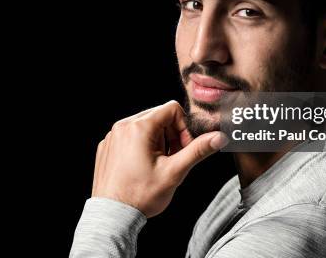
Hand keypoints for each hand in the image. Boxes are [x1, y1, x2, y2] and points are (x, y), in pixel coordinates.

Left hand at [91, 100, 228, 217]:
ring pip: (144, 126)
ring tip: (157, 164)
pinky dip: (140, 146)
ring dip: (157, 141)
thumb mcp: (175, 172)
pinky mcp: (107, 146)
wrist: (113, 216)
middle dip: (171, 135)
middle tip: (171, 159)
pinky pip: (130, 136)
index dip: (184, 128)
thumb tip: (219, 137)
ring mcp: (112, 136)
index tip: (183, 149)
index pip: (172, 109)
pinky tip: (142, 167)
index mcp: (139, 127)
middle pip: (158, 116)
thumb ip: (198, 151)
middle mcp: (122, 126)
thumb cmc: (140, 196)